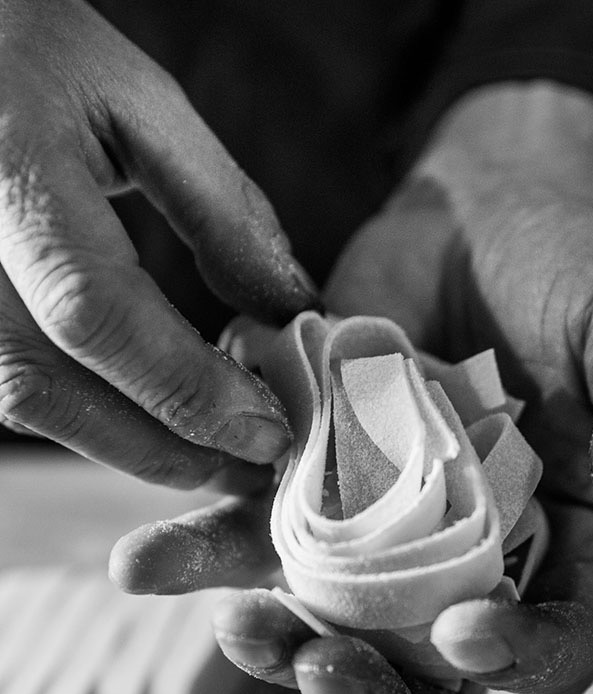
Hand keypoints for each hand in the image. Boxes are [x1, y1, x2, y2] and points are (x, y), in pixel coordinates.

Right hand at [0, 0, 316, 490]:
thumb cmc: (32, 51)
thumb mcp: (138, 103)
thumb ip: (220, 206)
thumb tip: (290, 308)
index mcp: (10, 178)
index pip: (97, 313)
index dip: (187, 388)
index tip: (268, 430)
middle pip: (51, 388)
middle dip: (166, 447)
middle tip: (256, 467)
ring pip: (30, 405)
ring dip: (133, 447)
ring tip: (221, 456)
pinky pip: (15, 390)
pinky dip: (96, 419)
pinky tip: (158, 422)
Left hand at [111, 83, 592, 693]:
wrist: (479, 218)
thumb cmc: (579, 274)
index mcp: (571, 551)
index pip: (559, 647)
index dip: (522, 661)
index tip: (469, 634)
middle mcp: (473, 565)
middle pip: (430, 678)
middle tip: (327, 674)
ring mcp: (385, 535)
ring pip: (333, 626)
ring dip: (279, 644)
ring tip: (235, 627)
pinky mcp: (313, 483)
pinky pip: (258, 535)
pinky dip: (203, 553)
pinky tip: (147, 563)